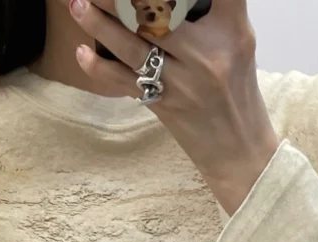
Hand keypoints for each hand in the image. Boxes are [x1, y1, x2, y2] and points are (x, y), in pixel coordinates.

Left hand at [59, 0, 280, 213]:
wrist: (238, 151)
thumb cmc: (237, 90)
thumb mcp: (239, 42)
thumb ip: (218, 9)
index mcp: (232, 31)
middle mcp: (207, 55)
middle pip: (159, 13)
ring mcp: (183, 82)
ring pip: (134, 45)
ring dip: (100, 24)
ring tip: (78, 4)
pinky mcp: (164, 105)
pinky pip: (124, 83)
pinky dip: (99, 68)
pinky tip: (82, 52)